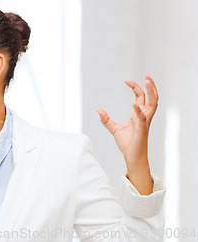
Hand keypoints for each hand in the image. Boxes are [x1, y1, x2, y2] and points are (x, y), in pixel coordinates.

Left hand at [97, 74, 158, 193]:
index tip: (125, 80)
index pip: (140, 97)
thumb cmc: (127, 143)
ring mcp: (145, 123)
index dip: (135, 87)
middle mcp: (144, 116)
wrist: (132, 157)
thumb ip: (106, 120)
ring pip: (153, 104)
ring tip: (147, 81)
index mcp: (138, 115)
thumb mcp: (114, 129)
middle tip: (147, 75)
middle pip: (152, 97)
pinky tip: (133, 104)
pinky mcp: (142, 130)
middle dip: (150, 86)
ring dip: (151, 92)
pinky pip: (143, 118)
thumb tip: (98, 110)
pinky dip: (138, 111)